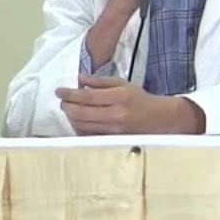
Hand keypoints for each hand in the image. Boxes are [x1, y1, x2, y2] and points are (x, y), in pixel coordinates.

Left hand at [55, 75, 203, 134]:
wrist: (160, 119)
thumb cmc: (139, 99)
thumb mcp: (121, 83)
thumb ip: (99, 81)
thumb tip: (79, 78)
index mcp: (118, 97)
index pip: (87, 96)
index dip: (69, 94)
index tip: (59, 91)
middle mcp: (115, 115)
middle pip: (81, 113)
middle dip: (67, 107)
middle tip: (62, 101)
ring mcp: (114, 130)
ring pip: (83, 126)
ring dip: (71, 118)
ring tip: (69, 109)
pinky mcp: (113, 140)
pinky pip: (89, 136)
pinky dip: (80, 128)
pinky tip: (78, 121)